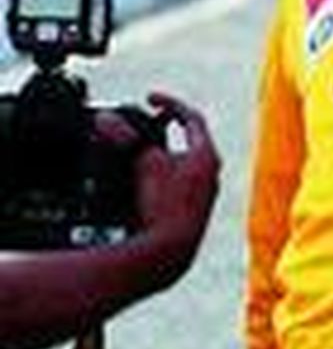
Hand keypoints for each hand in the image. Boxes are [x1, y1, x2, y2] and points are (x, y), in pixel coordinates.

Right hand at [130, 93, 220, 280]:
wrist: (169, 250)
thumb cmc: (163, 205)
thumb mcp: (141, 162)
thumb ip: (124, 137)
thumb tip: (105, 120)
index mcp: (206, 155)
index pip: (191, 117)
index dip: (169, 103)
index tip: (151, 99)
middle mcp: (211, 174)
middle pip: (188, 141)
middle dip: (163, 130)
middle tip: (144, 124)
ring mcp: (204, 195)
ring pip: (181, 165)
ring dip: (160, 155)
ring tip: (137, 152)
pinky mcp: (191, 212)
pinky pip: (175, 186)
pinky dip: (158, 177)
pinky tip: (140, 181)